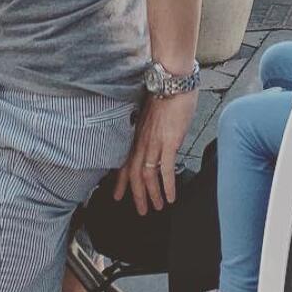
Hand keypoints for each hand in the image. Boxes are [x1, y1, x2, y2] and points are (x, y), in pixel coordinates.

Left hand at [113, 91, 196, 214]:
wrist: (172, 80)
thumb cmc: (167, 93)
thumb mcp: (154, 115)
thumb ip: (153, 129)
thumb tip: (159, 140)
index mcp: (138, 134)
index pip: (126, 161)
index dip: (122, 181)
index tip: (118, 195)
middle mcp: (142, 140)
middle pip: (135, 173)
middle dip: (137, 195)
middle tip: (140, 211)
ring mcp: (154, 142)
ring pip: (148, 175)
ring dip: (152, 195)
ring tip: (158, 208)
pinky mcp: (169, 142)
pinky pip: (166, 169)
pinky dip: (167, 186)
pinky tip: (171, 197)